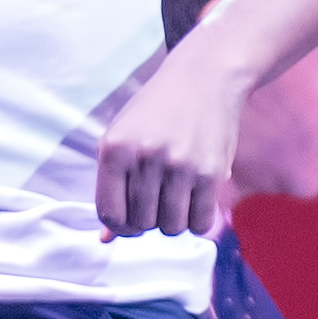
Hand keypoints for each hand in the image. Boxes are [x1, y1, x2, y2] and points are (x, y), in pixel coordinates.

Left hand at [100, 52, 248, 238]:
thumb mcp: (124, 137)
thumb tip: (105, 240)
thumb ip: (113, 186)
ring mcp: (181, 166)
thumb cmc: (157, 110)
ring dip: (173, 221)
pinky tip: (195, 202)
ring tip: (176, 199)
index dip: (119, 225)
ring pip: (171, 227)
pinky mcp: (212, 172)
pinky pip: (200, 223)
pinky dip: (197, 221)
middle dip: (147, 221)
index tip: (130, 217)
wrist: (205, 78)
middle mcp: (146, 158)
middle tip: (156, 202)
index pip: (110, 214)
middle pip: (141, 224)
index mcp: (116, 149)